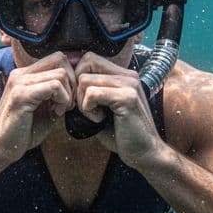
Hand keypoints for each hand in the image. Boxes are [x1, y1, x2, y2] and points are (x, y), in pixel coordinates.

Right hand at [0, 51, 74, 163]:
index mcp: (25, 74)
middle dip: (72, 82)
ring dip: (68, 94)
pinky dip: (63, 99)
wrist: (1, 149)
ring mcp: (19, 82)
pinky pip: (54, 86)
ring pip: (60, 73)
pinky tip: (56, 112)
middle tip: (68, 104)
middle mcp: (21, 74)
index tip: (68, 98)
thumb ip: (57, 93)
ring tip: (60, 110)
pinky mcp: (21, 95)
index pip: (57, 58)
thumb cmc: (23, 131)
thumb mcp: (45, 107)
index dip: (70, 76)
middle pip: (61, 59)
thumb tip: (78, 83)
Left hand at [74, 52, 167, 168]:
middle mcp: (128, 76)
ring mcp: (129, 85)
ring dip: (82, 102)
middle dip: (77, 88)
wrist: (145, 154)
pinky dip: (88, 110)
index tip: (80, 100)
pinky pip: (92, 94)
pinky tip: (99, 120)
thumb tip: (67, 83)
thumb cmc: (122, 134)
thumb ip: (90, 93)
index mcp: (123, 76)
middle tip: (84, 108)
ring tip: (95, 116)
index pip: (89, 59)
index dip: (77, 78)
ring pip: (85, 80)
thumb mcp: (103, 109)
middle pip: (85, 63)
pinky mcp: (127, 98)